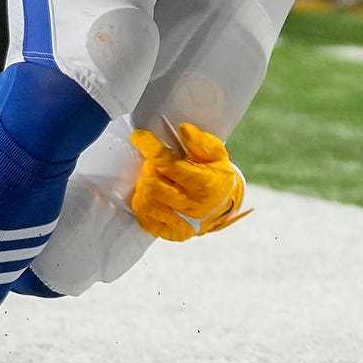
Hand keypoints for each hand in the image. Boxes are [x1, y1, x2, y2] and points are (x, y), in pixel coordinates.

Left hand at [127, 123, 249, 240]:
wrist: (225, 205)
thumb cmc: (217, 175)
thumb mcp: (216, 154)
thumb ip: (200, 142)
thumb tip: (183, 130)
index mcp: (204, 184)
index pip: (169, 165)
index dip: (150, 148)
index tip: (138, 136)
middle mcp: (192, 206)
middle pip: (154, 186)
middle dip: (148, 170)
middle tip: (152, 163)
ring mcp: (182, 223)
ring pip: (147, 204)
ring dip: (143, 187)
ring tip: (151, 178)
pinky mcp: (173, 233)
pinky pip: (146, 221)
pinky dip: (142, 206)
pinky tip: (148, 195)